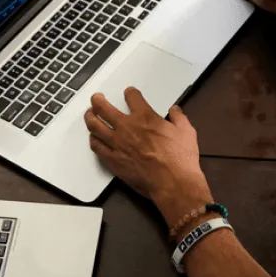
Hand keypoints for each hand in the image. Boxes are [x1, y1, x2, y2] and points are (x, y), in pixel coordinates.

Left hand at [84, 88, 212, 222]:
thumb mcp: (186, 132)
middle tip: (96, 98)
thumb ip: (178, 118)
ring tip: (89, 114)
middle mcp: (127, 128)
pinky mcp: (113, 161)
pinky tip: (93, 139)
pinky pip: (97, 147)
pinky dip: (93, 140)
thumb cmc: (180, 159)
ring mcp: (117, 144)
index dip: (130, 93)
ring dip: (90, 118)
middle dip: (98, 100)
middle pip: (104, 108)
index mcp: (145, 117)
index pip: (132, 97)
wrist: (173, 183)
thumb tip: (174, 110)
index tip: (129, 93)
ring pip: (95, 126)